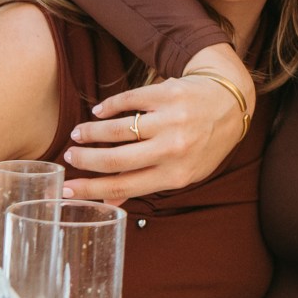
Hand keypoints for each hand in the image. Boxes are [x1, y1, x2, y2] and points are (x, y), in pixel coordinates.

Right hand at [64, 53, 254, 201]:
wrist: (231, 102)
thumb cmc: (205, 143)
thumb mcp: (184, 171)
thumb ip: (146, 184)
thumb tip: (108, 203)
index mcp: (176, 175)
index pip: (124, 186)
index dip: (90, 190)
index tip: (66, 190)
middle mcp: (174, 149)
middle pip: (115, 159)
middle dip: (85, 160)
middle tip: (69, 156)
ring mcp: (171, 120)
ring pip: (118, 129)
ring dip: (91, 132)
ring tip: (78, 134)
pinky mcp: (168, 94)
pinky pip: (128, 101)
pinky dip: (108, 107)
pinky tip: (98, 112)